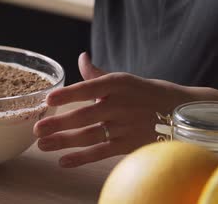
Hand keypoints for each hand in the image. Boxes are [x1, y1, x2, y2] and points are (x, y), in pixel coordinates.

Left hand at [33, 52, 195, 167]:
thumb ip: (96, 74)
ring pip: (90, 135)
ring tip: (42, 144)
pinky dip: (82, 158)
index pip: (89, 88)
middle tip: (37, 128)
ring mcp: (125, 126)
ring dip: (64, 141)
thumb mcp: (123, 79)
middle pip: (85, 116)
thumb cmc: (143, 92)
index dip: (68, 95)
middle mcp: (120, 105)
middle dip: (59, 123)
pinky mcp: (128, 145)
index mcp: (116, 84)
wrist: (180, 111)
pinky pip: (102, 152)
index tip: (49, 100)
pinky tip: (63, 161)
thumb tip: (81, 57)